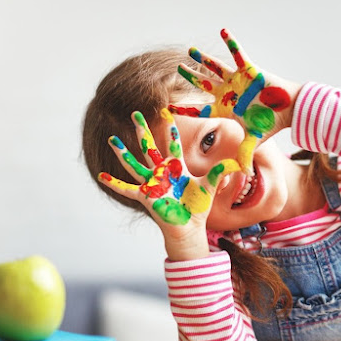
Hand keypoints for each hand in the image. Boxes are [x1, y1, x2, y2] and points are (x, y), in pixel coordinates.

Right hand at [98, 109, 239, 257]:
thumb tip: (239, 163)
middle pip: (150, 147)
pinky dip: (114, 183)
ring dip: (123, 152)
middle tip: (135, 114)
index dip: (170, 129)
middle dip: (143, 130)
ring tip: (111, 140)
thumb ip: (221, 172)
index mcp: (177, 168)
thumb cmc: (198, 208)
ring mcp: (152, 184)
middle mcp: (162, 173)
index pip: (173, 144)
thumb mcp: (210, 186)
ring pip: (134, 164)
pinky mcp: (146, 196)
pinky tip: (101, 176)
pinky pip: (126, 189)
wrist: (189, 228)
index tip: (166, 112)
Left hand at [170, 28, 299, 173]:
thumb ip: (245, 155)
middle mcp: (228, 93)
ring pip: (215, 67)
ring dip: (203, 59)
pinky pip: (238, 53)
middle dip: (191, 78)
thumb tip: (244, 176)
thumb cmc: (271, 123)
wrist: (288, 109)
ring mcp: (237, 80)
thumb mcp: (254, 140)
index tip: (167, 108)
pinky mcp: (249, 69)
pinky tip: (223, 30)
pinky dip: (231, 42)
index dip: (184, 110)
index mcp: (225, 109)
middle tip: (178, 70)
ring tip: (190, 51)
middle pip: (203, 85)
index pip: (200, 110)